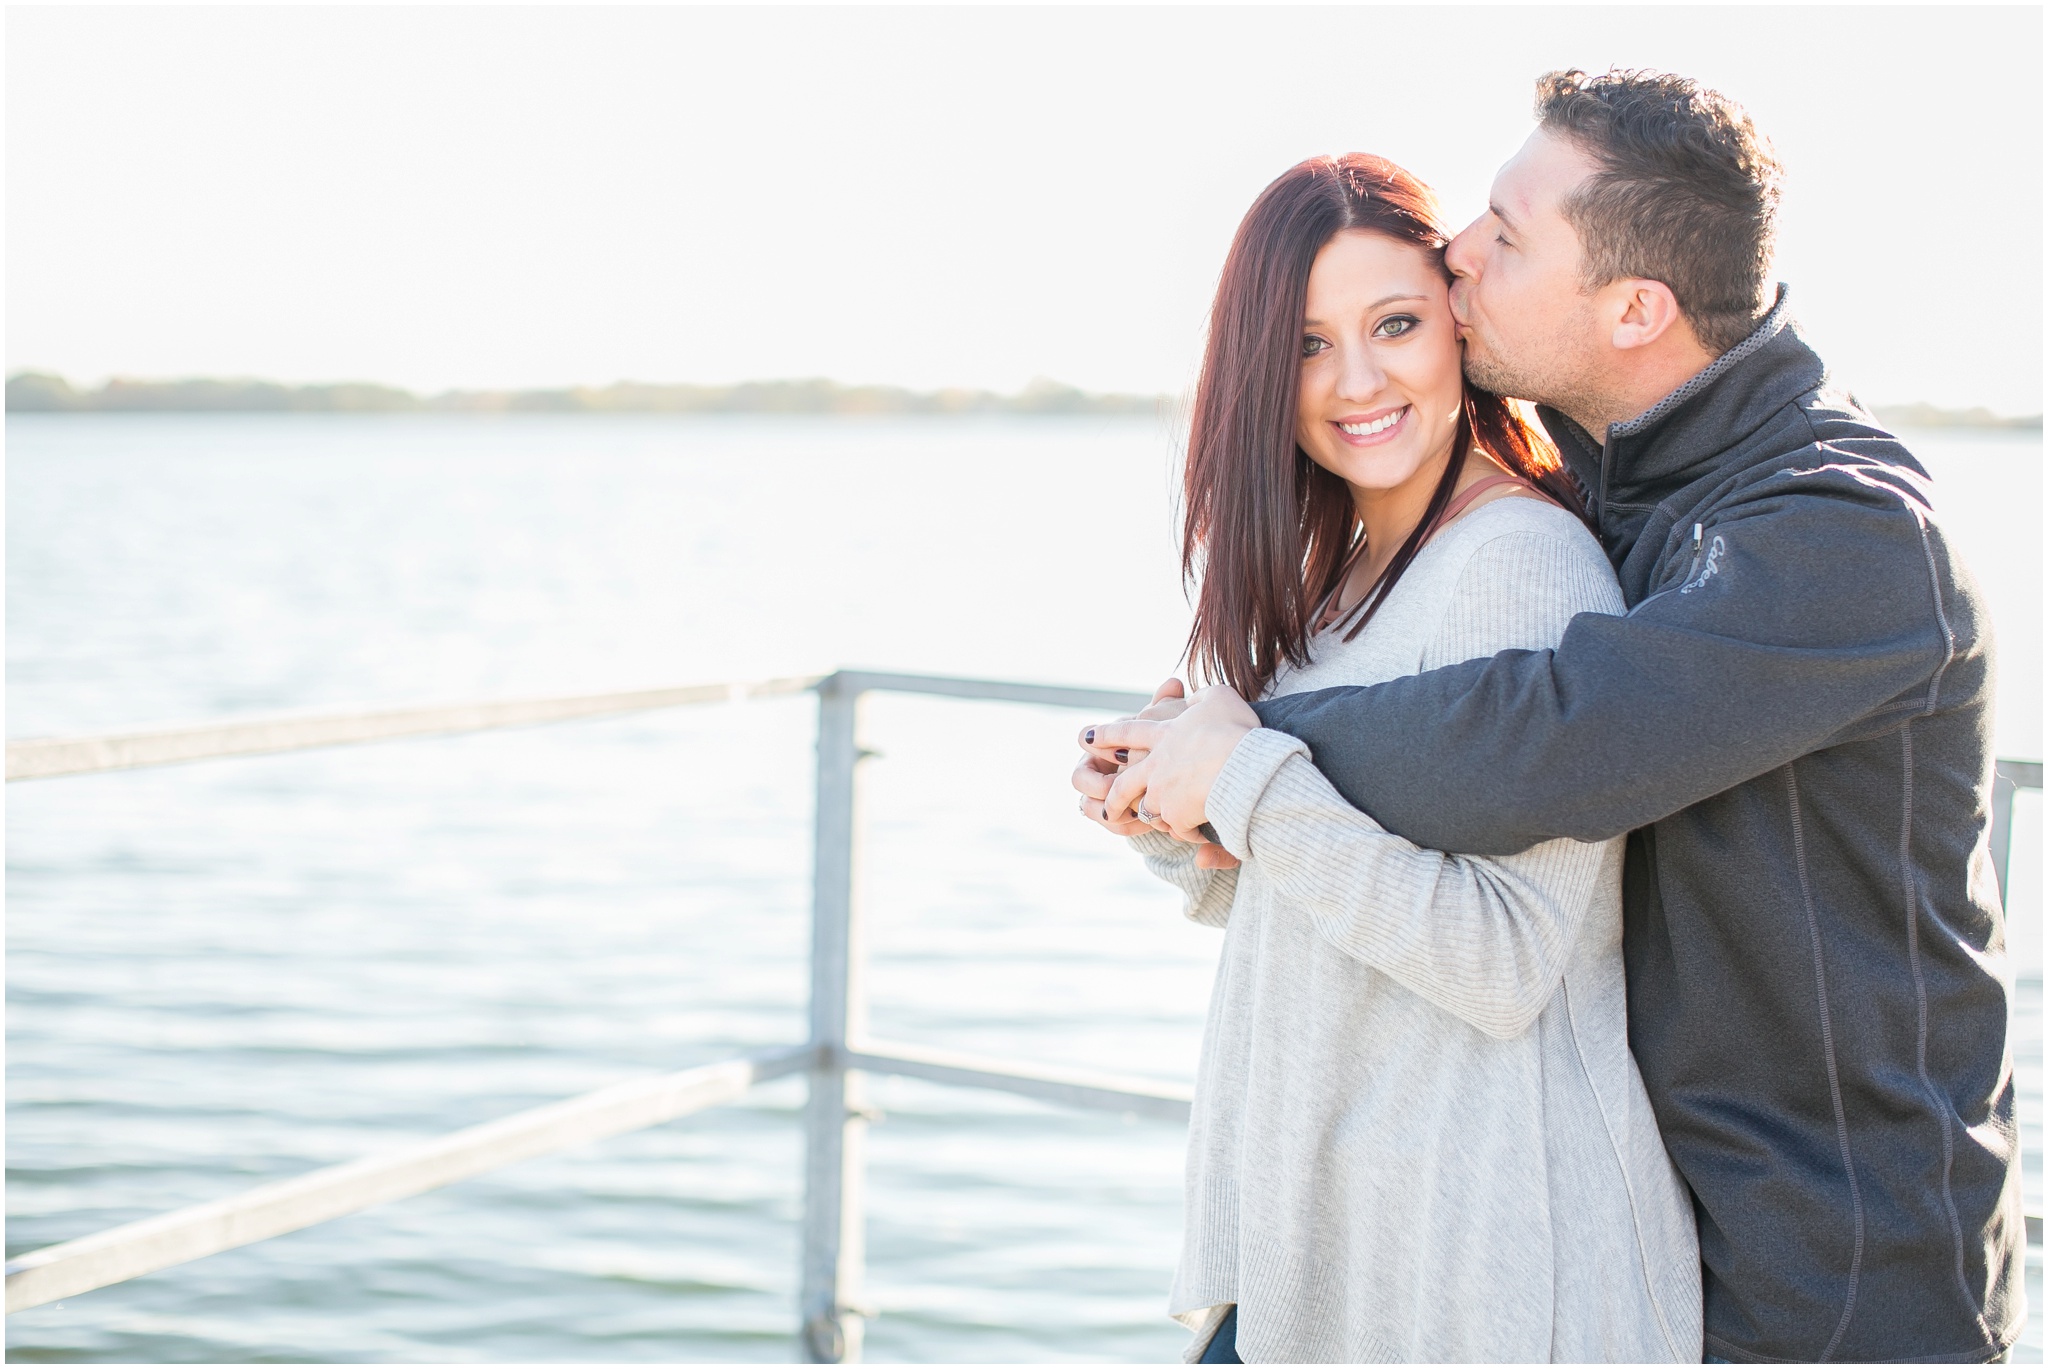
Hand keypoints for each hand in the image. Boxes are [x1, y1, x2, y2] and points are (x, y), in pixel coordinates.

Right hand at [1072, 679, 1186, 835]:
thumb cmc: (1167, 745)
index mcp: (1104, 742)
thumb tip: (1174, 683)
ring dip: (1108, 810)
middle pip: (1078, 779)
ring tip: (1134, 812)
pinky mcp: (1113, 817)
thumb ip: (1166, 706)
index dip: (1097, 745)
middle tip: (1121, 788)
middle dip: (1099, 785)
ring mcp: (1101, 795)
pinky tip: (1145, 824)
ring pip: (1088, 807)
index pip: (1085, 738)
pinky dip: (1124, 826)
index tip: (1122, 753)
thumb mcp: (1167, 725)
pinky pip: (1109, 825)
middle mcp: (1096, 768)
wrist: (1176, 775)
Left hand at [1097, 685, 1259, 841]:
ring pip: (1146, 809)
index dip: (1107, 735)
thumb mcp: (1220, 698)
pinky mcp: (1175, 816)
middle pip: (1124, 783)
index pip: (1128, 732)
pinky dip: (1186, 832)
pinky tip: (1196, 834)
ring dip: (1150, 816)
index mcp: (1163, 734)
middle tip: (1108, 807)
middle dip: (1113, 796)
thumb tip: (1192, 697)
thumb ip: (1202, 698)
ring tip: (1156, 823)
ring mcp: (1161, 793)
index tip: (1087, 737)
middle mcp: (1154, 765)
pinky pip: (1176, 828)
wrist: (1241, 767)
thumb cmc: (1235, 729)